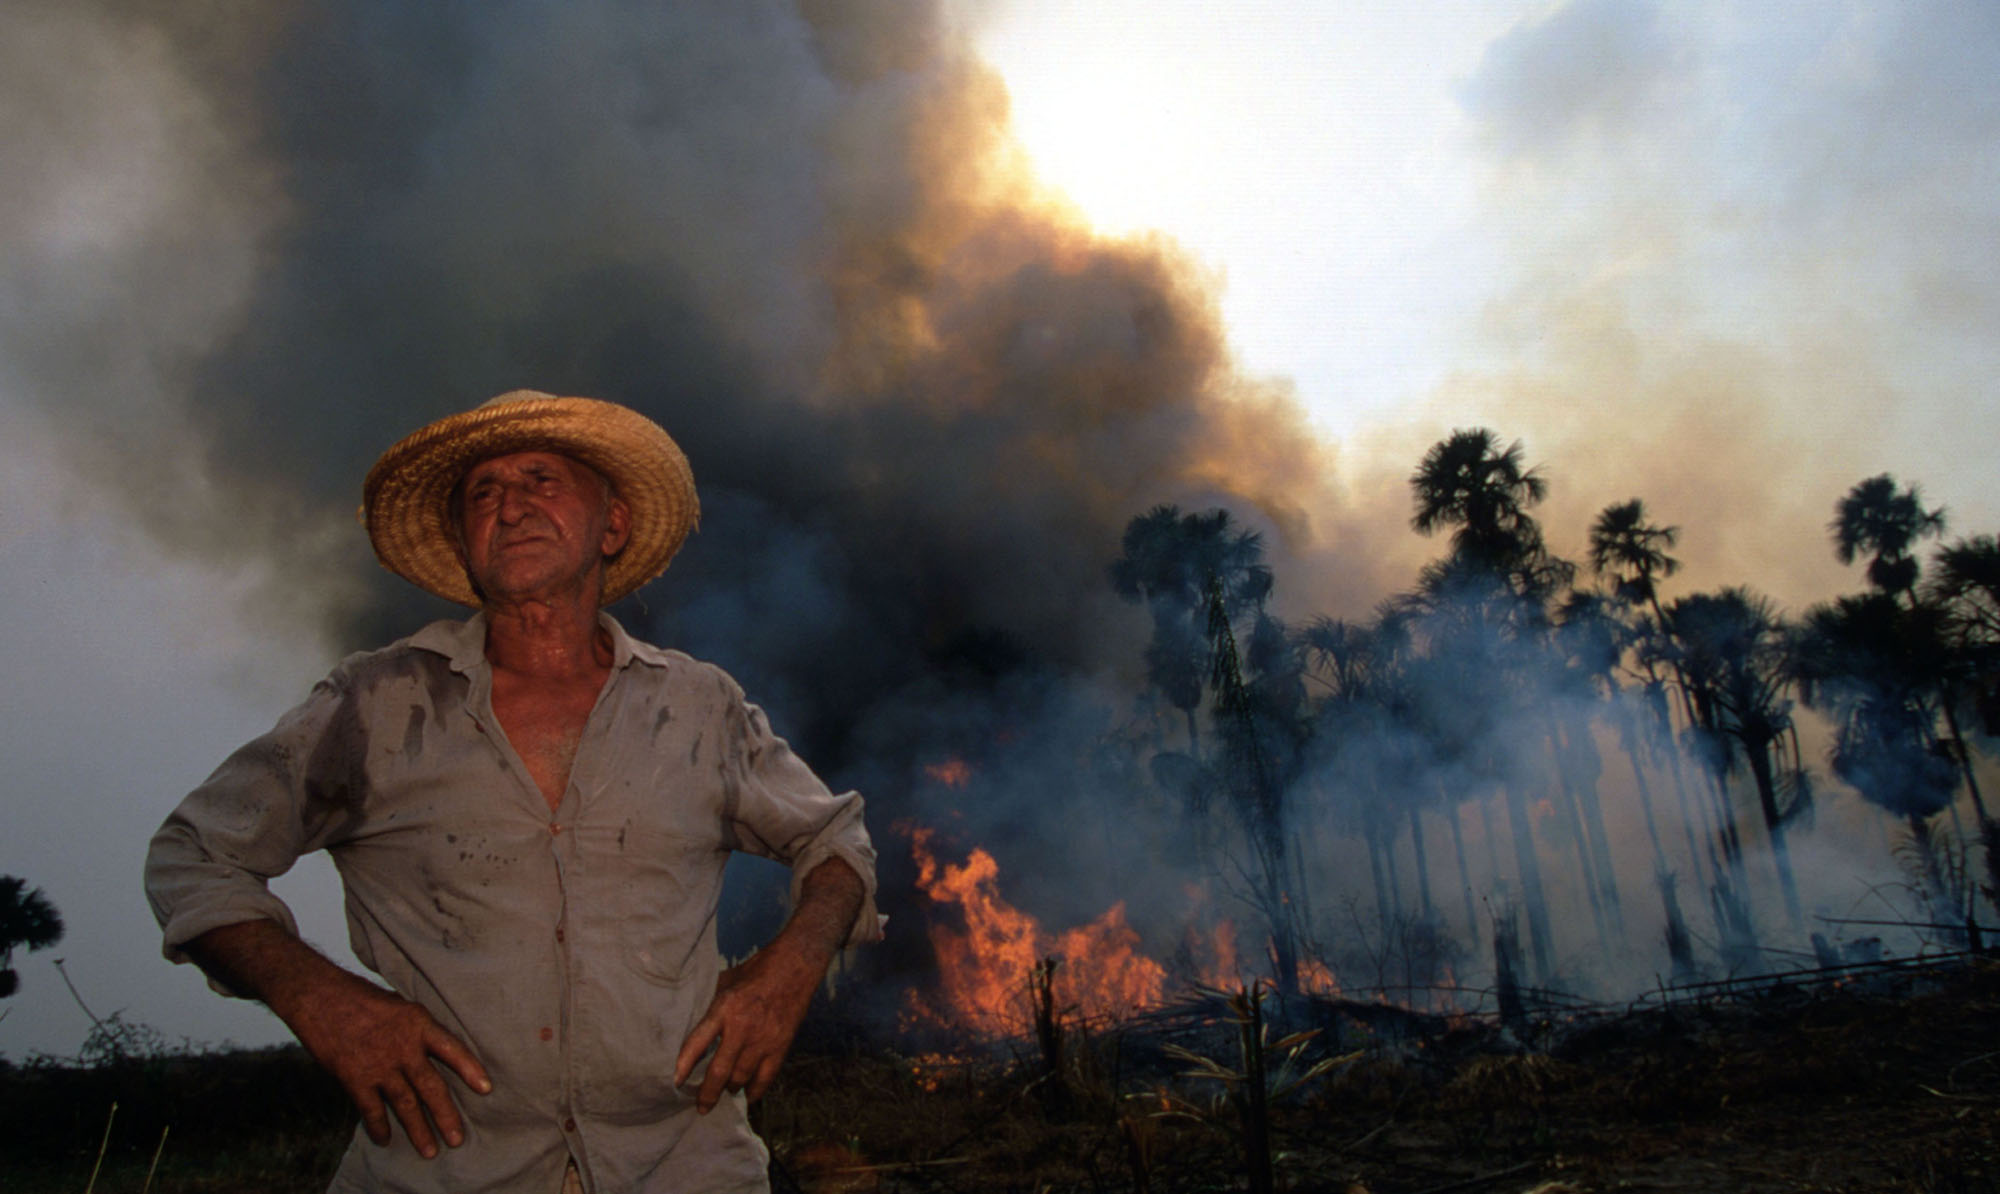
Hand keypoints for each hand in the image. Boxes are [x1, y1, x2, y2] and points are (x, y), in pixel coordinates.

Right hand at [288, 969, 494, 1155]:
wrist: (320, 996)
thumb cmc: (360, 998)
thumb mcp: (400, 1006)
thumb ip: (416, 1030)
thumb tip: (431, 1051)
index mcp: (419, 1024)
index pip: (452, 1049)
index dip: (470, 1069)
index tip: (486, 1089)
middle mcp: (404, 1047)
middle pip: (431, 1087)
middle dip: (446, 1116)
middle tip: (457, 1139)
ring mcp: (380, 1064)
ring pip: (405, 1104)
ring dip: (418, 1130)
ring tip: (430, 1150)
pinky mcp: (355, 1077)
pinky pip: (371, 1109)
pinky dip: (378, 1126)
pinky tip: (385, 1139)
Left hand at [673, 859, 862, 1113]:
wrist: (795, 966)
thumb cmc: (757, 970)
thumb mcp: (727, 980)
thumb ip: (712, 1003)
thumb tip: (693, 1016)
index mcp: (724, 1009)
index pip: (697, 1042)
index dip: (684, 1065)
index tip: (675, 1081)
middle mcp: (741, 1029)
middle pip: (719, 1071)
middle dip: (707, 1093)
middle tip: (701, 1107)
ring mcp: (763, 1041)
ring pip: (741, 1078)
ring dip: (730, 1089)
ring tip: (724, 1092)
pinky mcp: (780, 1046)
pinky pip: (766, 1078)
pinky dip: (756, 1090)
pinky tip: (748, 1095)